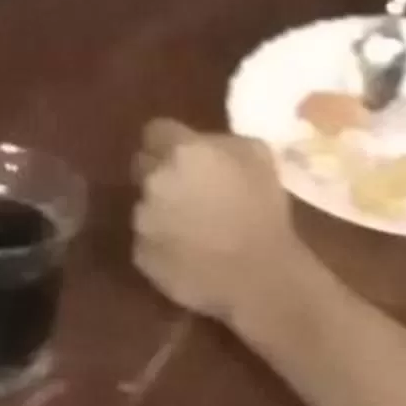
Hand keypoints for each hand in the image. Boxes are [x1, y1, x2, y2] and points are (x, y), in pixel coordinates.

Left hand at [132, 120, 293, 324]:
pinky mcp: (140, 256)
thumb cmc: (264, 209)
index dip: (171, 140)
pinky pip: (147, 240)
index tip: (188, 153)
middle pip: (144, 166)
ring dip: (162, 210)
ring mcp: (142, 222)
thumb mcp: (259, 155)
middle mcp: (153, 182)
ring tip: (193, 226)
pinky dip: (162, 242)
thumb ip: (221, 142)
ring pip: (145, 206)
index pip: (154, 131)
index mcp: (180, 152)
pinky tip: (189, 251)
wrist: (258, 275)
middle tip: (190, 189)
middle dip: (162, 173)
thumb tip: (204, 146)